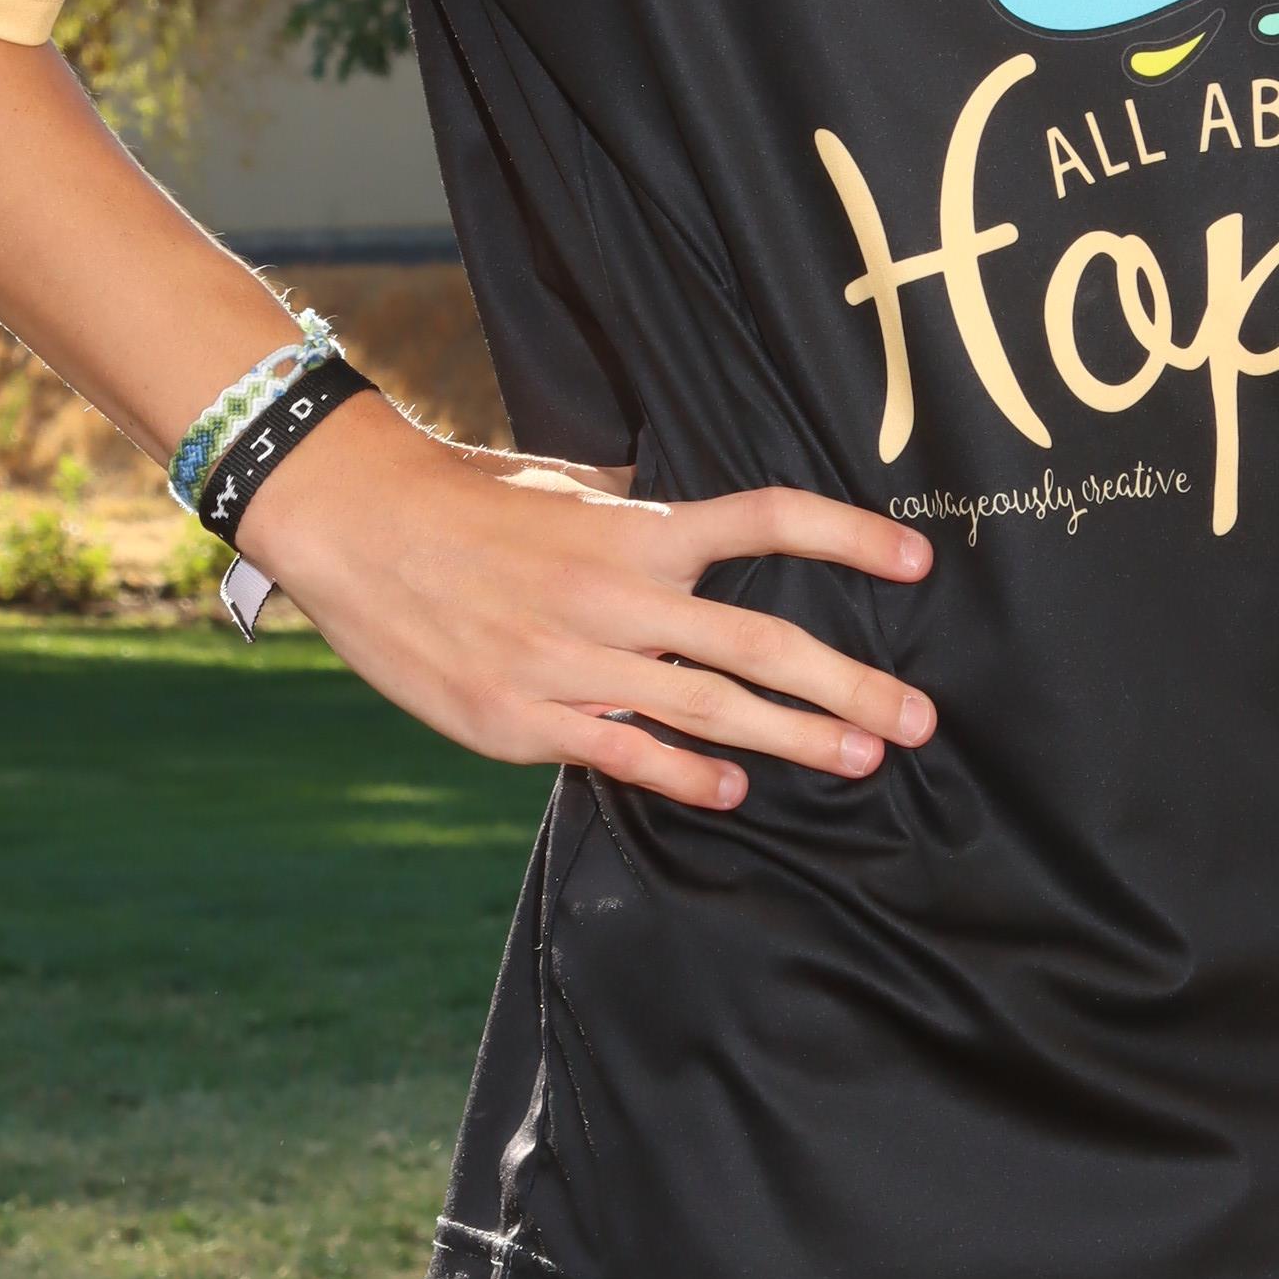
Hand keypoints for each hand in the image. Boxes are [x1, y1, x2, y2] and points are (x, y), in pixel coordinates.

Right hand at [236, 399, 936, 811]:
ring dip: (794, 739)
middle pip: (759, 642)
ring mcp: (572, 661)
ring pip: (707, 709)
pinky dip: (683, 776)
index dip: (847, 537)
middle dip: (850, 685)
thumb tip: (695, 515)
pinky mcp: (521, 717)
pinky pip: (620, 752)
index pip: (764, 519)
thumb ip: (636, 507)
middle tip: (922, 717)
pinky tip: (734, 792)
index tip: (918, 560)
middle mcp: (618, 594)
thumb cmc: (466, 500)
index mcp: (636, 527)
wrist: (356, 525)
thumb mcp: (566, 486)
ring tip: (864, 758)